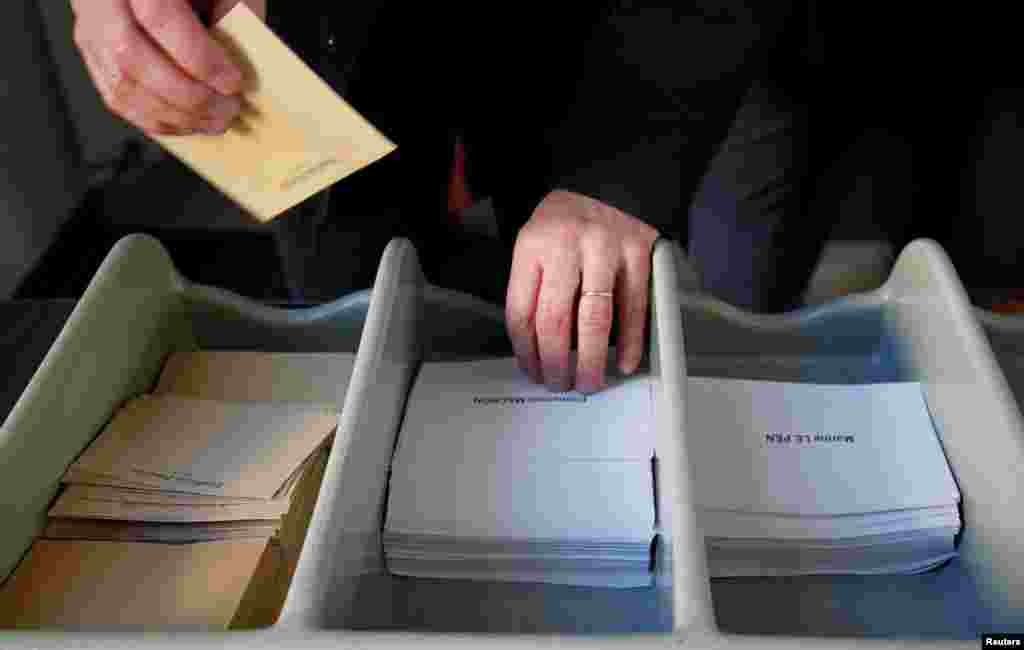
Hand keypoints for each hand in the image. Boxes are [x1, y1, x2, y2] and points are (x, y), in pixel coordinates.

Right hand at [70, 0, 265, 136]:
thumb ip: (230, 14)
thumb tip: (246, 67)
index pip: (158, 17)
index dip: (199, 59)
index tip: (233, 83)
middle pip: (132, 58)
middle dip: (188, 96)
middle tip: (229, 110)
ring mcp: (89, 26)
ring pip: (121, 85)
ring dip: (174, 116)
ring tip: (215, 121)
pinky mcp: (90, 50)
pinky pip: (116, 96)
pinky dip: (156, 119)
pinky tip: (188, 122)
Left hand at [506, 190, 659, 393]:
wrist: (607, 182)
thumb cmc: (566, 224)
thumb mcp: (535, 245)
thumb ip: (534, 289)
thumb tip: (538, 349)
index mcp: (532, 246)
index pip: (521, 311)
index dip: (525, 351)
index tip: (532, 370)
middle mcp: (567, 245)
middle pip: (554, 320)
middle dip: (555, 362)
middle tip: (559, 383)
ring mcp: (606, 248)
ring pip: (594, 318)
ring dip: (589, 359)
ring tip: (587, 381)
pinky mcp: (638, 252)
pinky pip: (634, 307)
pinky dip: (630, 340)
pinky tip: (622, 361)